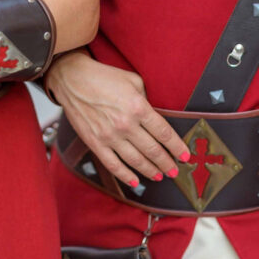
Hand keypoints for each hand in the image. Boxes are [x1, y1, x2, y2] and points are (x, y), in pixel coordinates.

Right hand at [46, 50, 189, 186]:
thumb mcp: (133, 80)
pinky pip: (113, 165)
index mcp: (138, 106)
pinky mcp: (95, 143)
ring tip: (160, 175)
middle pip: (153, 150)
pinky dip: (125, 176)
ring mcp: (109, 136)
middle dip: (167, 162)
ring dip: (150, 170)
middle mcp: (126, 124)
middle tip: (176, 171)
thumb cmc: (104, 76)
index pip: (163, 132)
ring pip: (136, 160)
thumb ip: (147, 98)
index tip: (185, 155)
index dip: (176, 146)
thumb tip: (156, 114)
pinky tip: (135, 181)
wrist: (73, 79)